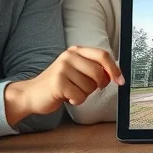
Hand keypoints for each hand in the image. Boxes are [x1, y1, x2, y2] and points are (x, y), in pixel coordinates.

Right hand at [5, 46, 123, 123]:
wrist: (32, 94)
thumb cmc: (59, 84)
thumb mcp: (76, 71)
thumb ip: (94, 68)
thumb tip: (116, 75)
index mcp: (76, 51)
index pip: (103, 55)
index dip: (114, 69)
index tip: (120, 81)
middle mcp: (69, 56)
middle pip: (99, 73)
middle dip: (98, 85)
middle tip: (87, 88)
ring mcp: (62, 68)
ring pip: (90, 86)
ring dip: (84, 94)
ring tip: (71, 91)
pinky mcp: (58, 82)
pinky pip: (80, 96)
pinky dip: (76, 101)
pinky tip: (66, 97)